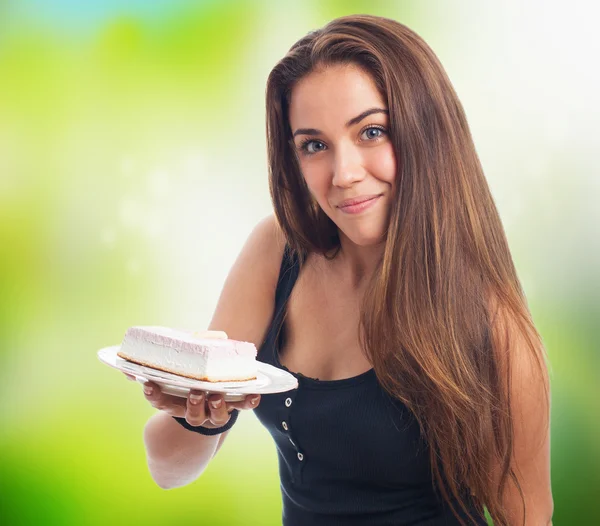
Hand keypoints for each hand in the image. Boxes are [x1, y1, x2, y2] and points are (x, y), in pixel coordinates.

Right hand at [124, 373, 260, 427]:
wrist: (208, 393)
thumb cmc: (185, 380)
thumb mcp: (169, 374)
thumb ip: (151, 369)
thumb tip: (123, 367)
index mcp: (175, 402)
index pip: (160, 402)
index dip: (154, 396)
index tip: (148, 384)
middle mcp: (194, 410)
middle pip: (191, 414)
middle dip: (193, 405)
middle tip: (194, 393)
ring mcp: (214, 410)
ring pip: (216, 415)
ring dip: (218, 407)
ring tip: (218, 395)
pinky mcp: (233, 405)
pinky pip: (242, 406)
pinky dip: (248, 402)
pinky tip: (255, 395)